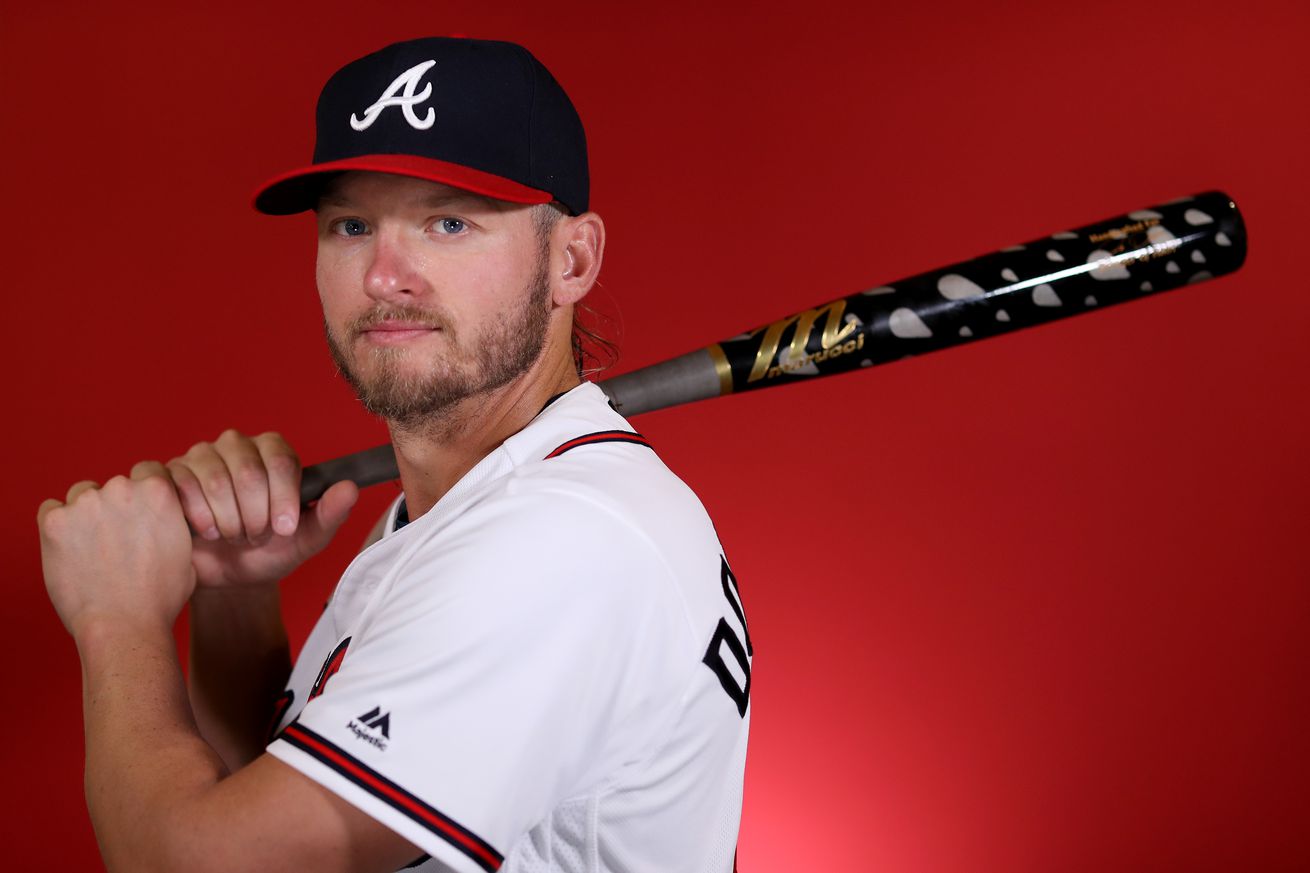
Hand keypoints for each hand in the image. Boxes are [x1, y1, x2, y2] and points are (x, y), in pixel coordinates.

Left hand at [38, 474, 194, 638]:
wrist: (123, 626)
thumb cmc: (159, 598)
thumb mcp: (185, 551)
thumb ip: (172, 522)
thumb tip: (165, 517)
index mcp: (158, 492)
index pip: (147, 470)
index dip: (143, 491)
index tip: (138, 512)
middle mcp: (122, 489)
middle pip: (112, 485)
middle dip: (113, 508)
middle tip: (115, 542)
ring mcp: (85, 503)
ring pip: (80, 497)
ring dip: (85, 516)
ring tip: (92, 552)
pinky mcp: (54, 522)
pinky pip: (50, 511)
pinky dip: (57, 527)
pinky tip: (71, 552)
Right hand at [141, 430, 357, 589]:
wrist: (228, 578)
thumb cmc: (270, 552)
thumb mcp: (306, 540)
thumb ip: (330, 513)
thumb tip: (350, 488)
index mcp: (273, 451)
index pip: (281, 460)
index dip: (282, 498)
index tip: (283, 529)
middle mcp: (236, 445)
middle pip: (248, 471)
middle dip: (254, 516)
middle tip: (254, 537)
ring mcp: (198, 456)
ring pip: (212, 479)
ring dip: (226, 520)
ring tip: (232, 537)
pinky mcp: (166, 473)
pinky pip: (176, 484)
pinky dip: (194, 517)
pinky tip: (203, 532)